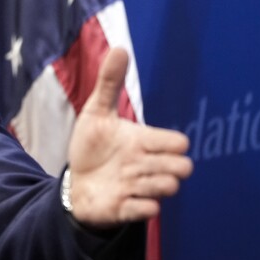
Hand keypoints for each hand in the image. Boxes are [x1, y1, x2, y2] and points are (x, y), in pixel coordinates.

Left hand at [67, 48, 192, 227]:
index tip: (144, 142)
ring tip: (127, 180)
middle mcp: (147, 166)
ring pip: (169, 188)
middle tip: (137, 163)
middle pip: (183, 168)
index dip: (169, 142)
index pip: (179, 143)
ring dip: (151, 184)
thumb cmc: (91, 146)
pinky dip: (139, 206)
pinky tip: (121, 197)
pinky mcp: (128, 210)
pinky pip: (148, 211)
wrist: (75, 182)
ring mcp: (140, 189)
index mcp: (144, 141)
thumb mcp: (96, 112)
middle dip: (165, 165)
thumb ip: (110, 82)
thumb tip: (121, 48)